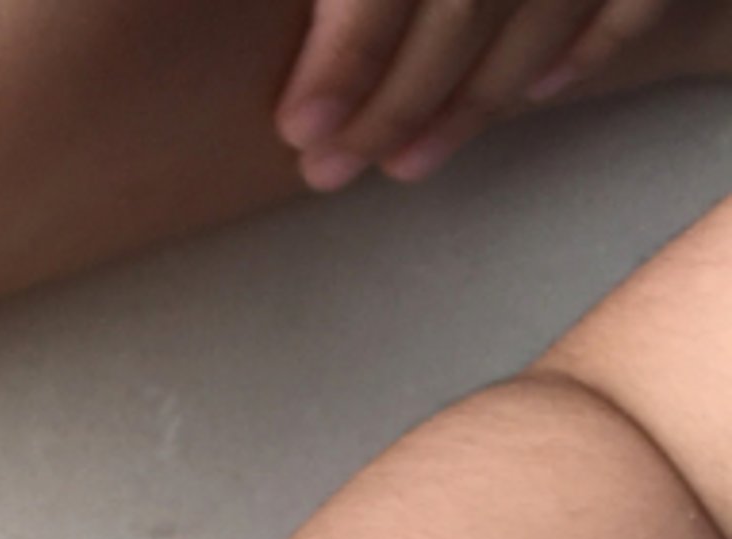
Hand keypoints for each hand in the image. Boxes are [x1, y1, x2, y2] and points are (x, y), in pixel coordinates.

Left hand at [276, 0, 669, 188]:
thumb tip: (312, 19)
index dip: (347, 56)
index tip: (301, 127)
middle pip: (466, 5)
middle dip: (395, 105)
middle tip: (331, 169)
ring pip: (542, 12)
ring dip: (470, 103)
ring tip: (405, 162)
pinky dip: (590, 47)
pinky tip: (533, 94)